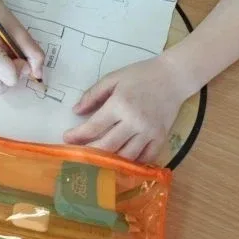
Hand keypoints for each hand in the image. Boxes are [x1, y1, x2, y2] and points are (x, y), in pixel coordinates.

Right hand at [0, 0, 44, 93]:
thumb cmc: (0, 16)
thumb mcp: (21, 33)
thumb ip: (34, 55)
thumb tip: (38, 75)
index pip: (11, 79)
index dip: (21, 67)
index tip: (18, 52)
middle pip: (0, 89)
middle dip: (11, 76)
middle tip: (12, 57)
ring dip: (3, 76)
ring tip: (3, 56)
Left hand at [63, 55, 190, 161]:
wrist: (173, 77)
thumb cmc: (140, 75)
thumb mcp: (113, 78)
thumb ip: (93, 95)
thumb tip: (75, 111)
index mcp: (120, 104)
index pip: (94, 126)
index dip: (77, 135)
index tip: (66, 139)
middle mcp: (134, 121)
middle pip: (108, 145)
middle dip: (89, 152)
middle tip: (77, 154)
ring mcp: (149, 132)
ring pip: (126, 156)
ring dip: (110, 161)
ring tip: (97, 160)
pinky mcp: (161, 138)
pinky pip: (145, 158)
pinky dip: (133, 163)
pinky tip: (121, 162)